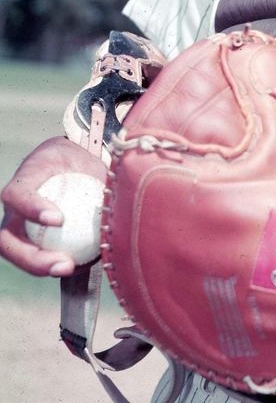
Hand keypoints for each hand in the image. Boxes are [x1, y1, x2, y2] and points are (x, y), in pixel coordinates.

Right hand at [0, 136, 106, 277]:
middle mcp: (15, 212)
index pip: (16, 195)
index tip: (58, 219)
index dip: (32, 208)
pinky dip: (61, 264)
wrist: (73, 162)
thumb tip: (118, 187)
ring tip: (70, 269)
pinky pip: (45, 255)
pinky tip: (84, 265)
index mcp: (22, 184)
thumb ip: (91, 167)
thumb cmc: (74, 157)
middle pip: (7, 241)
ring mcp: (22, 229)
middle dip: (31, 258)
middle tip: (63, 264)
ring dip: (43, 267)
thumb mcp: (76, 151)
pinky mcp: (36, 241)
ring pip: (20, 255)